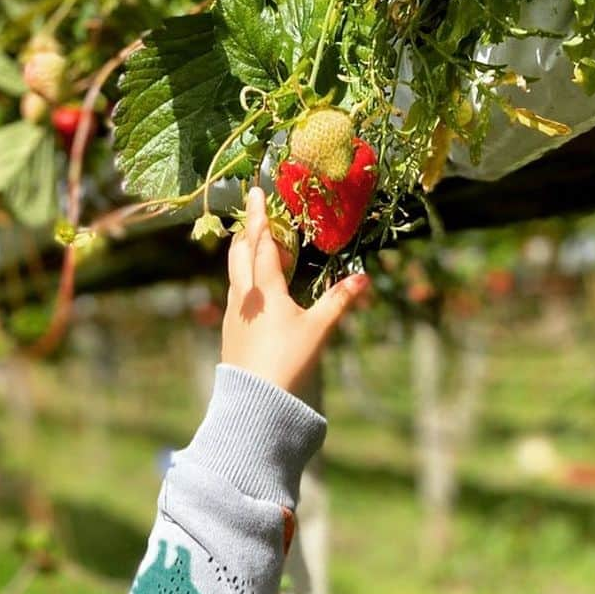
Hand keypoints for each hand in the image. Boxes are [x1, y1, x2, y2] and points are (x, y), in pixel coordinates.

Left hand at [220, 186, 370, 398]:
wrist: (255, 402)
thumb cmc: (288, 362)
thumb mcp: (318, 330)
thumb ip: (339, 301)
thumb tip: (364, 279)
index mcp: (264, 290)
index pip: (262, 243)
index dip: (260, 216)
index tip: (254, 191)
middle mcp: (244, 296)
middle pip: (240, 253)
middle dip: (247, 231)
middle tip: (256, 215)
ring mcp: (233, 314)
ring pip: (235, 273)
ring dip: (244, 255)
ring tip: (257, 247)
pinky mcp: (230, 331)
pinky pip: (235, 294)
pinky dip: (244, 280)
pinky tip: (255, 290)